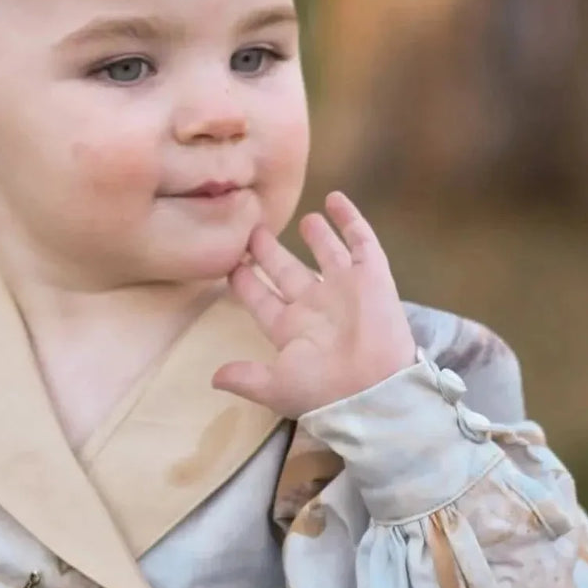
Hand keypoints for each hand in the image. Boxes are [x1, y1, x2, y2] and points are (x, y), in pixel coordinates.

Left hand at [211, 192, 416, 419]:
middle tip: (255, 232)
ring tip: (304, 217)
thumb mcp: (276, 386)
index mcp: (291, 330)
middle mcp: (316, 306)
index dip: (246, 284)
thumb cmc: (323, 387)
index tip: (230, 266)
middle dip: (272, 254)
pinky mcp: (372, 277)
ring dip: (316, 236)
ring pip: (326, 255)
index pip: (262, 300)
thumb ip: (245, 377)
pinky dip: (349, 220)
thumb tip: (213, 378)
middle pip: (289, 272)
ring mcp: (345, 289)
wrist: (374, 386)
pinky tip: (336, 199)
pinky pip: (361, 242)